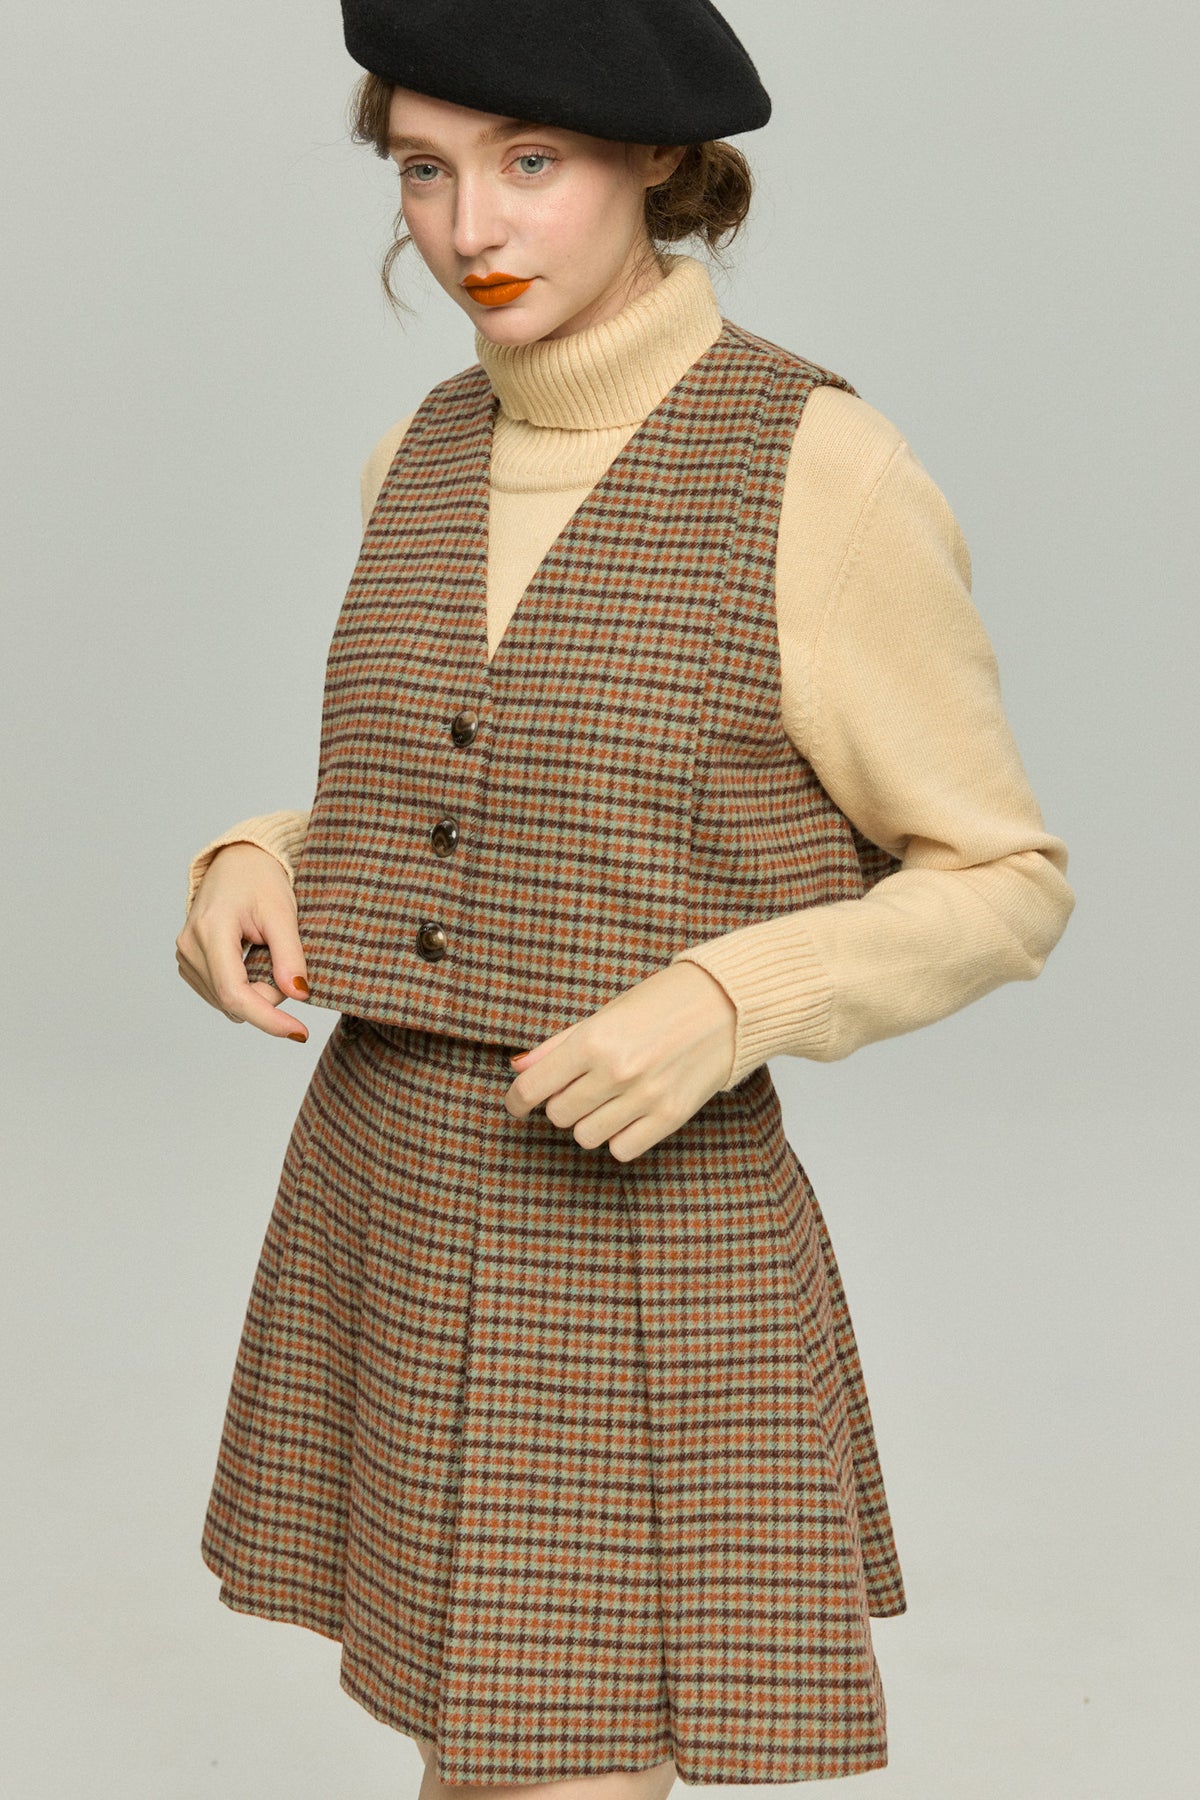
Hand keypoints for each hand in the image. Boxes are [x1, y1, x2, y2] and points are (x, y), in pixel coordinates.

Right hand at [175, 841, 310, 1041]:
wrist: (237, 861)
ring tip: (268, 955)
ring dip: (256, 992)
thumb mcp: (283, 913)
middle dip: (268, 996)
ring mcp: (184, 956)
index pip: (234, 992)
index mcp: (210, 930)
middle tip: (288, 967)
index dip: (267, 1018)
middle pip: (232, 1000)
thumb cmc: (260, 879)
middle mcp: (189, 946)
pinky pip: (220, 993)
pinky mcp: (188, 962)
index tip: (299, 1032)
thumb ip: (290, 955)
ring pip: (226, 1001)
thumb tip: (297, 995)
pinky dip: (244, 987)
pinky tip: (253, 961)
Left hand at [504, 960, 737, 1161]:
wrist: (727, 1004)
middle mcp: (617, 1072)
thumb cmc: (661, 1002)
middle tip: (578, 1086)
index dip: (517, 1100)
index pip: (533, 1087)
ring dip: (588, 1121)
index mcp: (594, 1040)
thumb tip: (518, 1067)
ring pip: (586, 1137)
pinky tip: (628, 1114)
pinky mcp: (670, 1117)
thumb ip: (558, 1045)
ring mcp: (645, 1097)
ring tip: (607, 1098)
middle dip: (561, 1103)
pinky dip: (618, 1136)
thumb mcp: (604, 1014)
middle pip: (559, 1115)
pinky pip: (622, 1150)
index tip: (517, 1103)